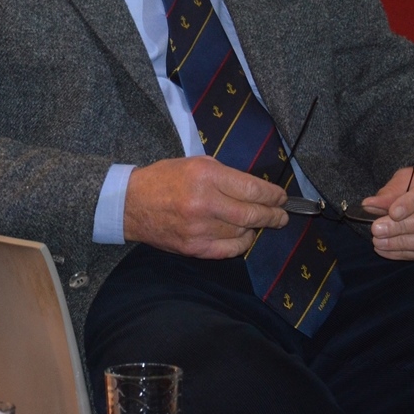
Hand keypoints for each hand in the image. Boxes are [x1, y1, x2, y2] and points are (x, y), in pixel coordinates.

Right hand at [123, 156, 289, 257]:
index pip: (251, 189)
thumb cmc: (164, 179)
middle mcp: (204, 202)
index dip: (273, 195)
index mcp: (205, 176)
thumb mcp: (195, 164)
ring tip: (258, 222)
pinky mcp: (194, 247)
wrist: (131, 204)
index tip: (282, 197)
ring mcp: (199, 228)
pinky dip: (242, 243)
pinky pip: (230, 249)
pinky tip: (243, 236)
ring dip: (255, 228)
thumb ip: (225, 175)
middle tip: (282, 215)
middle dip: (273, 215)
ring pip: (243, 232)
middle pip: (252, 214)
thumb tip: (256, 189)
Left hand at [362, 160, 413, 259]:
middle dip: (402, 227)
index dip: (411, 204)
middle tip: (377, 230)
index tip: (391, 213)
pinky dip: (410, 254)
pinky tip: (390, 251)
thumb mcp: (408, 178)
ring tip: (379, 242)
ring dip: (404, 244)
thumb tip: (369, 205)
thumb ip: (391, 192)